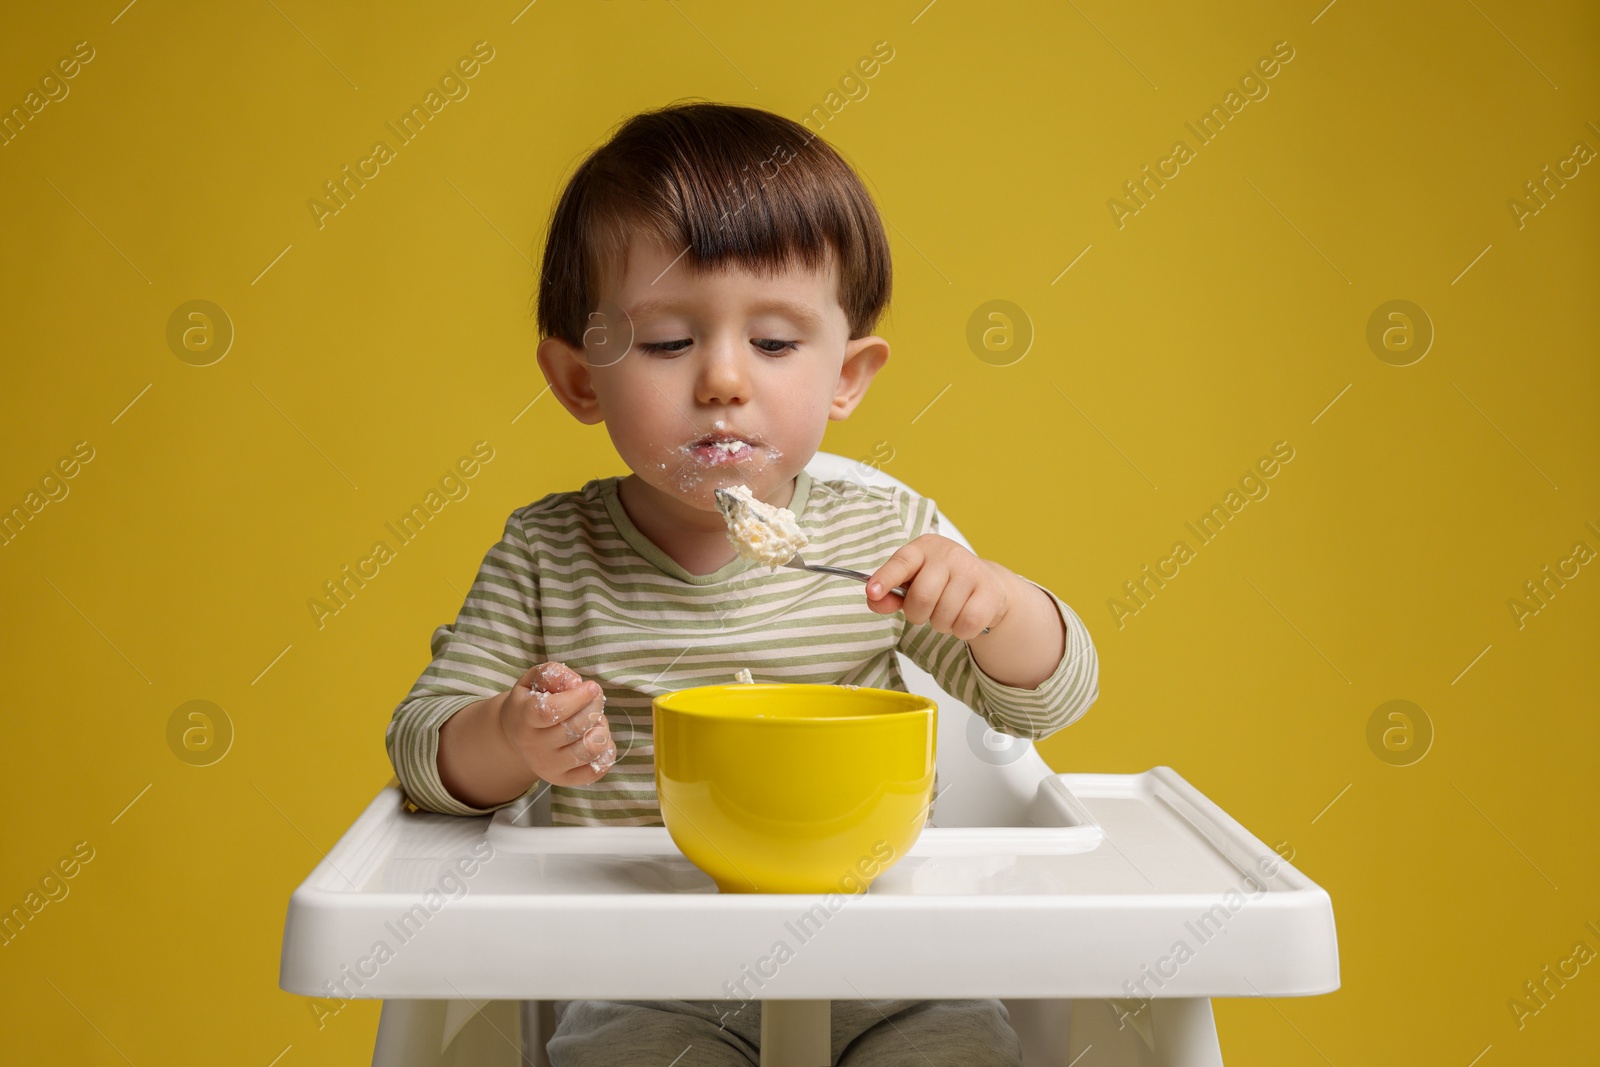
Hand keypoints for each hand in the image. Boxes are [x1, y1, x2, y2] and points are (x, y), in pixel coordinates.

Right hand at [496, 661, 615, 785]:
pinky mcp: (563, 779)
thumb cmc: (532, 701)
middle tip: (595, 697)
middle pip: (574, 729)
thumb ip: (553, 674)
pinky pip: (594, 771)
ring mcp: (548, 766)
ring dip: (601, 730)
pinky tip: (597, 737)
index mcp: (524, 717)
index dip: (576, 698)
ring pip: (587, 751)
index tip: (591, 686)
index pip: (550, 711)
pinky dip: (606, 752)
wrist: (516, 735)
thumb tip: (575, 683)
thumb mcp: (534, 680)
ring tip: (595, 719)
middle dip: (594, 708)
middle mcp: (533, 746)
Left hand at [865, 534, 1012, 640]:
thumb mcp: (912, 583)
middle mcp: (948, 554)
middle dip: (918, 614)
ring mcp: (972, 571)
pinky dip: (961, 631)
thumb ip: (890, 594)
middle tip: (926, 611)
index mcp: (922, 549)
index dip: (885, 578)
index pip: (901, 563)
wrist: (986, 583)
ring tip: (948, 612)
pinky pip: (966, 624)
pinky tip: (964, 618)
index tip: (872, 592)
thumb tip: (875, 600)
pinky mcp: (991, 591)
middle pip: (922, 597)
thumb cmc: (942, 582)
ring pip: (944, 615)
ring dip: (941, 624)